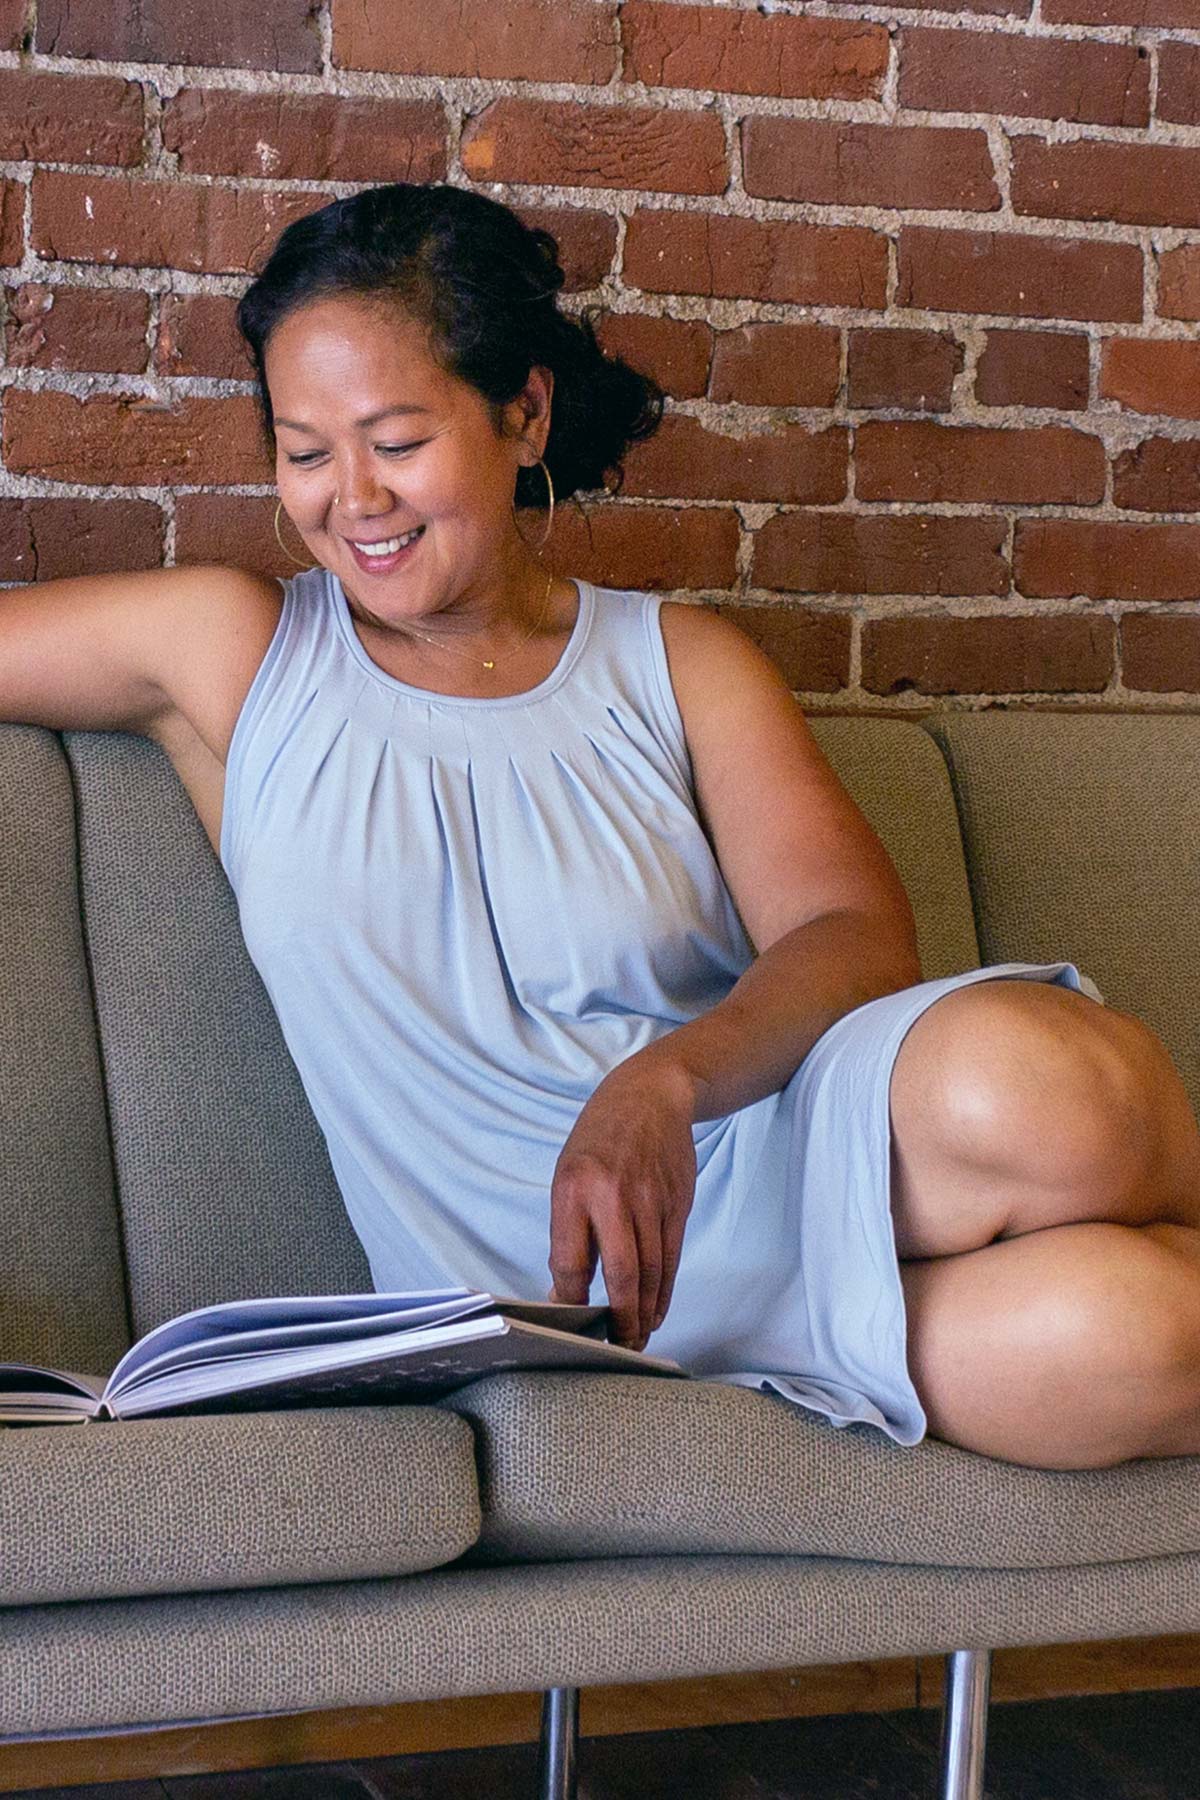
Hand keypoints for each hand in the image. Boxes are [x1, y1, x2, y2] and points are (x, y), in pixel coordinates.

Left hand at [547, 1058, 697, 1349]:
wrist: (650, 1096)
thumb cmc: (599, 1141)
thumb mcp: (567, 1176)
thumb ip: (568, 1232)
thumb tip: (565, 1291)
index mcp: (573, 1188)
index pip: (571, 1259)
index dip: (571, 1301)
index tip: (572, 1326)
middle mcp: (613, 1195)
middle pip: (623, 1273)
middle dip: (622, 1319)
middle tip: (618, 1347)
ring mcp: (652, 1200)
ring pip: (653, 1271)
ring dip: (646, 1312)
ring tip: (637, 1338)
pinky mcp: (678, 1203)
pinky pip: (671, 1256)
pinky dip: (664, 1289)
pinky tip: (656, 1309)